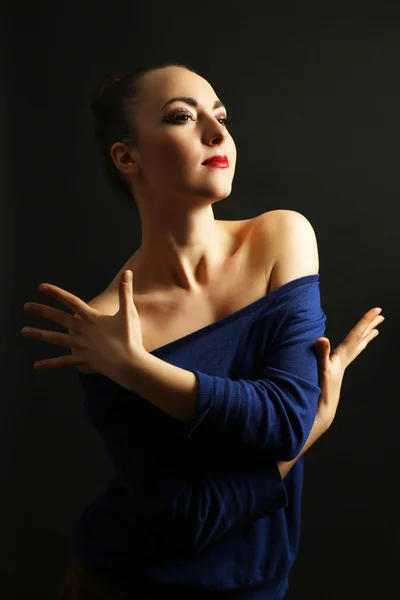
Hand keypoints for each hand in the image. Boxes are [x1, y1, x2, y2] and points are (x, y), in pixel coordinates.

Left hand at [21, 270, 144, 386]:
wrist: (129, 364)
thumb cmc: (130, 337)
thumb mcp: (128, 312)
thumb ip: (125, 292)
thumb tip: (127, 272)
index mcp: (92, 318)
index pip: (71, 302)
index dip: (56, 293)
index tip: (42, 287)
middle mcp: (83, 331)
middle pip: (59, 319)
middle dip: (42, 311)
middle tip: (26, 307)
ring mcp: (81, 346)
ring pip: (56, 339)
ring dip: (39, 334)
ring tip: (23, 332)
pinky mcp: (83, 360)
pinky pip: (63, 362)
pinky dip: (50, 364)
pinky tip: (36, 366)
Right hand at [314, 307, 384, 429]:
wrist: (320, 415)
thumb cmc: (319, 394)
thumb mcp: (319, 371)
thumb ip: (321, 355)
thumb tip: (322, 338)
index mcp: (340, 358)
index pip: (355, 336)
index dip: (365, 321)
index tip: (377, 310)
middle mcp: (343, 362)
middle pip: (360, 341)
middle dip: (369, 327)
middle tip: (381, 316)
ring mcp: (339, 368)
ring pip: (356, 349)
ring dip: (364, 338)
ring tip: (373, 331)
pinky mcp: (334, 374)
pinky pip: (349, 356)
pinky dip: (353, 350)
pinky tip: (350, 350)